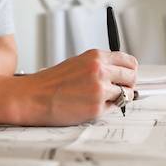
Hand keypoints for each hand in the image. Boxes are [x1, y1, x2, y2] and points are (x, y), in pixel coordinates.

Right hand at [15, 49, 137, 125]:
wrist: (33, 96)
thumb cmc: (50, 82)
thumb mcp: (76, 64)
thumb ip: (98, 66)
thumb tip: (118, 74)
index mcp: (95, 57)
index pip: (129, 61)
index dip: (129, 71)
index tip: (126, 76)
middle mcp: (100, 70)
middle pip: (132, 77)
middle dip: (128, 85)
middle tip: (118, 90)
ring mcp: (100, 89)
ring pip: (126, 94)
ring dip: (117, 98)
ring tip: (99, 99)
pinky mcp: (97, 107)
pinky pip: (113, 108)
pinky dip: (105, 108)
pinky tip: (89, 106)